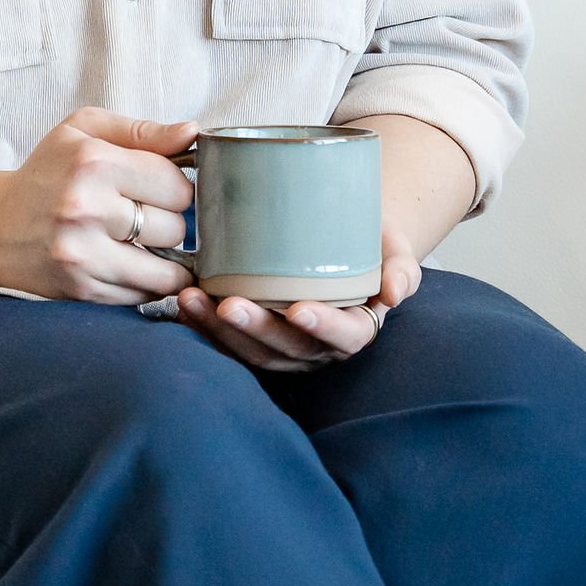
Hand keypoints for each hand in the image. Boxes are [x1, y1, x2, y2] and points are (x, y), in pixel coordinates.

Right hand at [0, 109, 197, 305]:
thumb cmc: (46, 172)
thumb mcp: (84, 131)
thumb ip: (143, 131)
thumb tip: (193, 133)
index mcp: (93, 162)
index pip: (176, 184)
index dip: (176, 187)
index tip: (160, 189)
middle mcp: (87, 209)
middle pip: (176, 227)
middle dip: (169, 222)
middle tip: (146, 215)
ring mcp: (84, 254)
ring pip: (167, 270)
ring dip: (165, 259)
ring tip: (147, 244)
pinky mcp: (82, 289)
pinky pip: (144, 294)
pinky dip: (146, 282)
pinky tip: (129, 264)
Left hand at [173, 221, 422, 373]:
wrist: (343, 236)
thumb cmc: (370, 240)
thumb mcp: (394, 247)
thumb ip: (401, 266)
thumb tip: (393, 292)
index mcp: (358, 326)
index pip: (347, 336)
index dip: (324, 327)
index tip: (299, 309)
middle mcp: (320, 345)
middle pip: (290, 348)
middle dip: (257, 329)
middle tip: (230, 305)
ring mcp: (285, 346)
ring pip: (252, 350)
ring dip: (219, 329)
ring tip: (193, 298)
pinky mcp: (255, 336)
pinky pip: (228, 341)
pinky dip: (203, 325)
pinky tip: (183, 302)